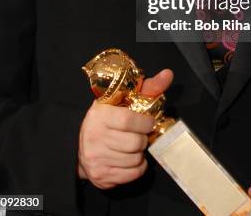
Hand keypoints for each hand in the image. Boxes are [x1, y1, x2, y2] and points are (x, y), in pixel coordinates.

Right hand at [78, 68, 172, 188]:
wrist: (82, 145)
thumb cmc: (109, 117)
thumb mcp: (123, 98)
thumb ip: (148, 88)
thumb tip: (168, 74)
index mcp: (100, 114)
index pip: (127, 121)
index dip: (144, 123)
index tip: (148, 122)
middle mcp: (94, 136)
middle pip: (135, 143)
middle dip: (142, 139)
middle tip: (138, 134)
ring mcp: (96, 158)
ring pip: (135, 159)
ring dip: (140, 153)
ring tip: (132, 145)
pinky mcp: (101, 176)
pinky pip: (133, 174)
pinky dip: (138, 167)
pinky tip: (130, 158)